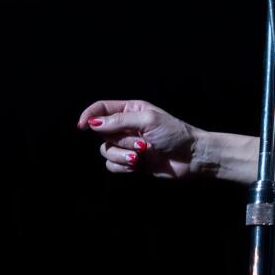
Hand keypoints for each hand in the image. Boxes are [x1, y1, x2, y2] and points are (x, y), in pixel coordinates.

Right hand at [78, 99, 201, 178]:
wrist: (191, 157)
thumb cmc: (174, 134)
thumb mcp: (148, 121)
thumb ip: (119, 121)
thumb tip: (92, 123)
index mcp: (132, 110)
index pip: (101, 108)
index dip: (88, 116)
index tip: (82, 126)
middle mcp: (127, 126)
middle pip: (101, 132)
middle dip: (118, 140)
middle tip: (140, 144)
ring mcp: (128, 145)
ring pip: (105, 150)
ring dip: (121, 155)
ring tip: (141, 156)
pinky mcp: (130, 161)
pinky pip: (111, 165)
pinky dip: (122, 166)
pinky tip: (138, 166)